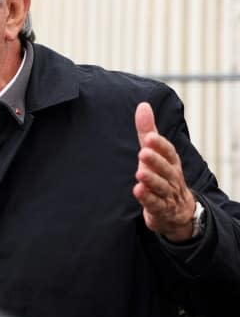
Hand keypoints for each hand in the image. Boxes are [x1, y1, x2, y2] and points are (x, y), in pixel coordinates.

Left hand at [133, 102, 195, 241]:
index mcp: (171, 162)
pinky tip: (138, 191)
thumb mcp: (156, 152)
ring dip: (151, 180)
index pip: (168, 152)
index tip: (150, 136)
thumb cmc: (163, 175)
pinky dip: (147, 198)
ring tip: (139, 172)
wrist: (177, 211)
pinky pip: (155, 204)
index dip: (160, 144)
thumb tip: (143, 105)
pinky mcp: (161, 209)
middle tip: (143, 152)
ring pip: (161, 186)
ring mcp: (168, 194)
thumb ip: (147, 131)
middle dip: (156, 160)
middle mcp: (172, 177)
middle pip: (166, 168)